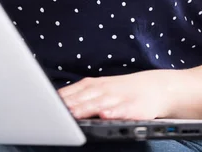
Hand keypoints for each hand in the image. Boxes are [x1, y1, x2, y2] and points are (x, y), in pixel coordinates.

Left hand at [58, 69, 175, 119]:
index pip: (73, 92)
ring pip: (100, 104)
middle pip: (84, 98)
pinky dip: (114, 113)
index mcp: (95, 85)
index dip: (60, 100)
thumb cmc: (123, 90)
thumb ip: (81, 95)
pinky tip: (106, 115)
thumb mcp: (101, 88)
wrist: (157, 88)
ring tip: (74, 115)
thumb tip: (56, 103)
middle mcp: (106, 89)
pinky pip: (123, 111)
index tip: (45, 106)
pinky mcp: (135, 108)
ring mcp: (120, 98)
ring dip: (87, 108)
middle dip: (70, 105)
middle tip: (55, 113)